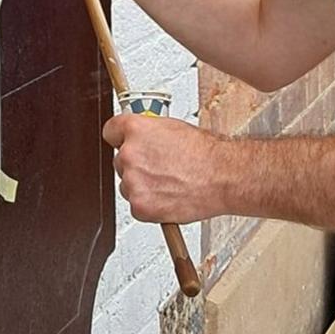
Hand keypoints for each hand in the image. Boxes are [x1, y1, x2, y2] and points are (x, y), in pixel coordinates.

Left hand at [103, 113, 228, 223]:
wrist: (224, 177)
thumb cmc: (206, 153)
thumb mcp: (172, 128)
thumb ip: (148, 133)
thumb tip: (140, 137)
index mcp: (135, 129)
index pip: (110, 132)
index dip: (120, 138)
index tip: (125, 143)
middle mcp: (129, 154)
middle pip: (120, 161)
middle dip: (137, 165)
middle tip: (161, 168)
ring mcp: (132, 181)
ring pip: (128, 184)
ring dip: (143, 186)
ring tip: (170, 182)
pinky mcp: (140, 205)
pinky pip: (137, 205)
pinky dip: (150, 205)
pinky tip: (169, 196)